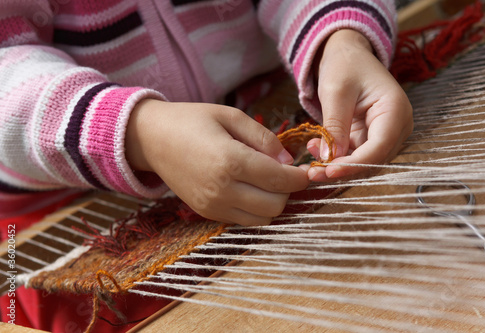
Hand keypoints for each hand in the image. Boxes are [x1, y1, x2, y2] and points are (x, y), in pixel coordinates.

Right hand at [125, 100, 309, 225]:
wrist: (152, 139)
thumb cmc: (192, 121)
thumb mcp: (231, 116)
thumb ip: (264, 138)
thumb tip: (288, 160)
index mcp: (230, 161)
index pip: (280, 180)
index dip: (300, 178)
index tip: (306, 170)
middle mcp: (222, 190)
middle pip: (275, 205)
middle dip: (288, 191)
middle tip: (285, 173)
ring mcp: (213, 205)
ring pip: (262, 219)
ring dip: (273, 203)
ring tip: (268, 182)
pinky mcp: (206, 213)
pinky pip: (243, 220)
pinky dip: (255, 209)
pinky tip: (250, 189)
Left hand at [306, 29, 412, 180]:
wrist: (347, 55)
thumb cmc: (344, 65)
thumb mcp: (335, 92)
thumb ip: (334, 126)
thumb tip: (328, 160)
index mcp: (395, 110)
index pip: (379, 148)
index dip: (354, 164)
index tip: (327, 172)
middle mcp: (397, 126)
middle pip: (373, 160)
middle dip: (343, 169)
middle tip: (312, 173)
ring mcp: (385, 134)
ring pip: (363, 162)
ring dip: (337, 166)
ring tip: (310, 159)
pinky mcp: (371, 138)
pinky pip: (355, 156)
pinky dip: (336, 158)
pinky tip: (316, 149)